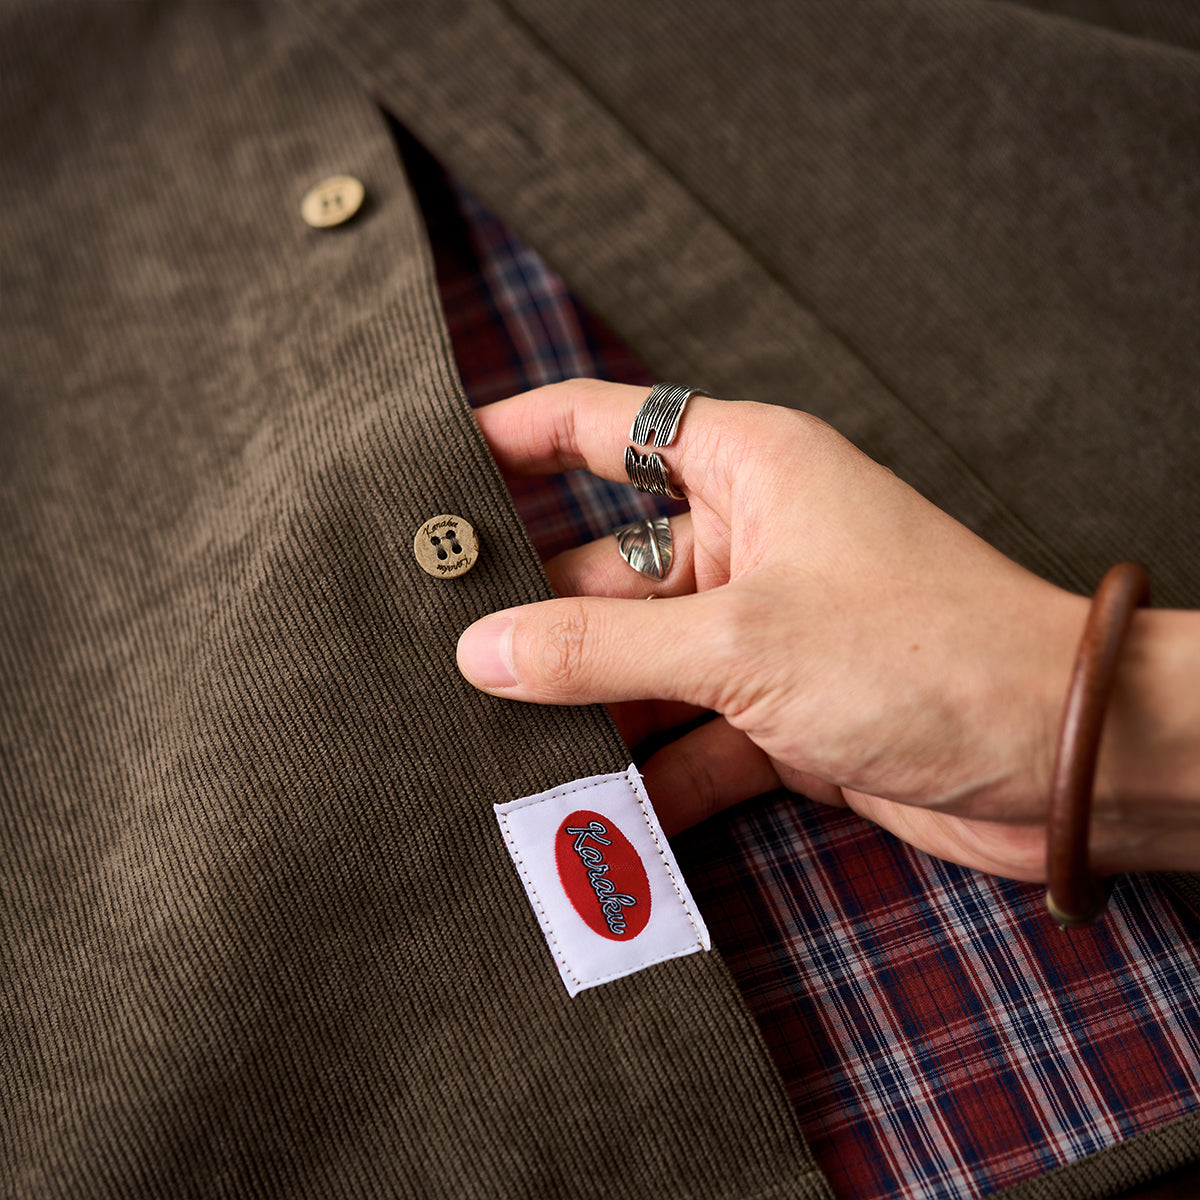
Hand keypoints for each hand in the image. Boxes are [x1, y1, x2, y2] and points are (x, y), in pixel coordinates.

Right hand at [457, 380, 1199, 879]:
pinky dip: (646, 777)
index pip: (604, 426)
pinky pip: (686, 737)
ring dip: (583, 712)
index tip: (431, 468)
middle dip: (532, 618)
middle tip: (435, 655)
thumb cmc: (924, 654)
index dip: (515, 436)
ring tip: (489, 753)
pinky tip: (589, 819)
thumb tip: (482, 650)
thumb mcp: (738, 642)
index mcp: (744, 470)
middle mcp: (746, 542)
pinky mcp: (778, 711)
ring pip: (637, 664)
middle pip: (603, 568)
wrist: (1061, 762)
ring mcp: (759, 631)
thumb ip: (600, 648)